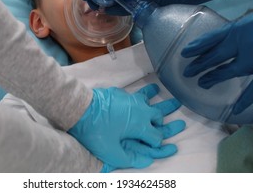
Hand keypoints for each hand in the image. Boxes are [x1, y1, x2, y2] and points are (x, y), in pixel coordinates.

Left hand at [68, 83, 184, 170]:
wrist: (80, 108)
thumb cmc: (95, 132)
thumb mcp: (111, 152)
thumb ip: (129, 158)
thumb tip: (146, 161)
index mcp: (141, 126)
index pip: (156, 137)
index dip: (158, 144)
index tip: (162, 147)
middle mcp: (141, 111)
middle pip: (158, 117)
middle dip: (163, 123)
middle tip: (170, 124)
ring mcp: (132, 100)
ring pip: (151, 102)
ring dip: (160, 103)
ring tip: (172, 101)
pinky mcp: (122, 94)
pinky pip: (138, 94)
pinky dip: (146, 94)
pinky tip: (150, 91)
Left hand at [181, 0, 252, 112]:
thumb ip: (243, 29)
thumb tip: (232, 38)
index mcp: (240, 26)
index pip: (212, 37)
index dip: (197, 46)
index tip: (185, 52)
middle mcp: (243, 42)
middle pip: (216, 55)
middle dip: (200, 63)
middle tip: (188, 71)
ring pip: (229, 71)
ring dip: (214, 77)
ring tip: (201, 83)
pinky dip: (245, 98)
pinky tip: (235, 108)